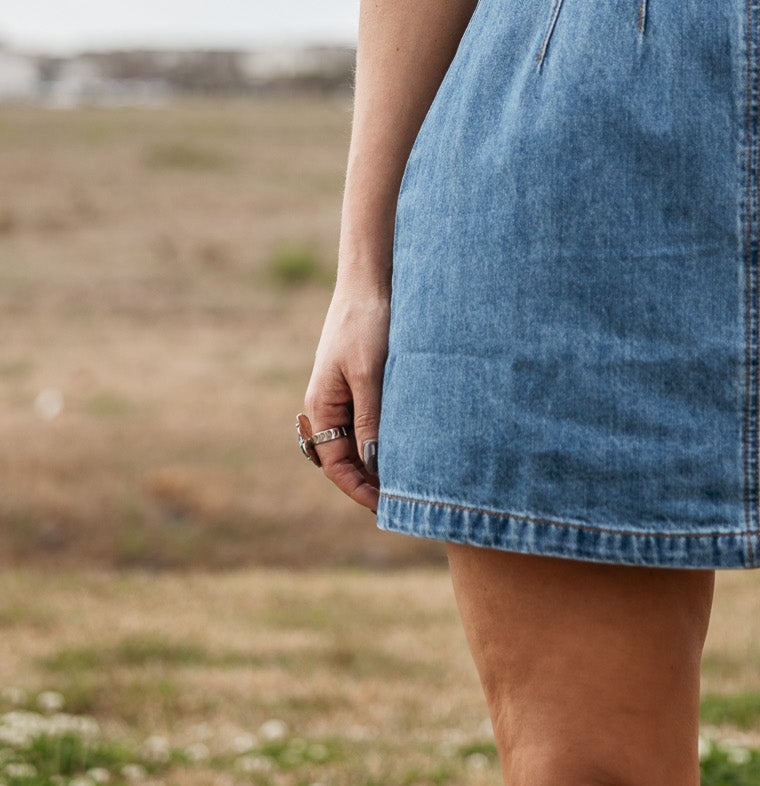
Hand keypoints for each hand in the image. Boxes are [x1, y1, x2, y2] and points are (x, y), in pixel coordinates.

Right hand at [301, 285, 390, 512]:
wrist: (371, 280)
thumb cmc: (367, 323)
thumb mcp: (369, 374)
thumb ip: (370, 420)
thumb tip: (373, 465)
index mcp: (321, 407)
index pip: (335, 465)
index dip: (359, 489)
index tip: (386, 506)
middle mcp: (328, 405)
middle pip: (346, 458)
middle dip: (370, 481)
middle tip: (404, 500)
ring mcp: (344, 393)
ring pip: (359, 440)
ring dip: (379, 460)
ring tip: (411, 478)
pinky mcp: (362, 381)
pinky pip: (370, 419)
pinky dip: (386, 436)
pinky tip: (411, 443)